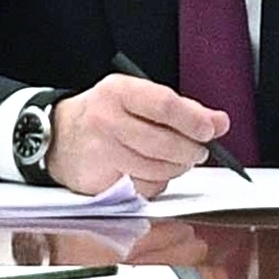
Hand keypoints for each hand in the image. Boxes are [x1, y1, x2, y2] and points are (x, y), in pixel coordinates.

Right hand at [47, 74, 225, 197]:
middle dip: (190, 151)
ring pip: (156, 169)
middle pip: (163, 142)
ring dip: (175, 169)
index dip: (193, 120)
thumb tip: (219, 123)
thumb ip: (180, 109)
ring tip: (176, 161)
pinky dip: (156, 183)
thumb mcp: (136, 98)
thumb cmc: (104, 115)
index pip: (164, 105)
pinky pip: (142, 187)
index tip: (210, 129)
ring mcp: (101, 152)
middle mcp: (106, 120)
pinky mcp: (100, 180)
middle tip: (198, 151)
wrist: (59, 137)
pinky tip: (151, 172)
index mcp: (119, 91)